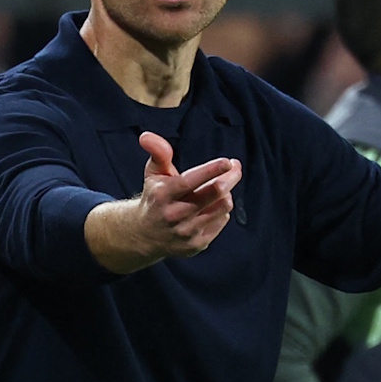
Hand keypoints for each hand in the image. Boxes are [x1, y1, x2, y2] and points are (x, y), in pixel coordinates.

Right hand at [135, 131, 241, 258]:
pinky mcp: (196, 245)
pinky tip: (211, 206)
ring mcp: (185, 232)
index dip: (211, 170)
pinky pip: (221, 220)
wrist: (145, 235)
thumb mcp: (153, 173)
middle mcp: (173, 215)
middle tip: (235, 167)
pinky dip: (220, 210)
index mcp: (162, 194)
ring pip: (222, 207)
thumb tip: (147, 136)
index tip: (228, 162)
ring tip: (220, 187)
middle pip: (214, 193)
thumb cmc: (155, 197)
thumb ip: (158, 153)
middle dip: (230, 177)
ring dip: (225, 193)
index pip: (189, 181)